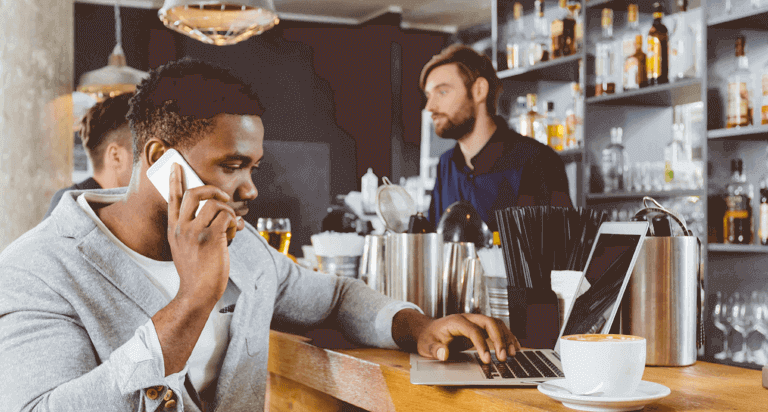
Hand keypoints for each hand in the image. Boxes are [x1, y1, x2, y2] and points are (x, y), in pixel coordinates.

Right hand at [167, 163, 236, 307]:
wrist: (197, 292)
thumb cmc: (197, 273)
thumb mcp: (186, 248)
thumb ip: (196, 230)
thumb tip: (223, 216)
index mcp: (174, 229)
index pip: (172, 199)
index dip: (175, 180)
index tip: (176, 166)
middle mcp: (182, 227)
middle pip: (194, 193)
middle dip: (212, 189)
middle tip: (223, 196)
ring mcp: (195, 231)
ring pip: (215, 204)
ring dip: (229, 211)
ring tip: (231, 225)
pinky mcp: (211, 237)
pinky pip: (227, 217)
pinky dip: (235, 223)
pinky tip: (234, 234)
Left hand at [416, 313, 519, 363]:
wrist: (428, 331)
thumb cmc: (428, 338)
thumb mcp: (427, 346)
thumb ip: (435, 350)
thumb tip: (444, 354)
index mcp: (456, 321)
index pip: (473, 330)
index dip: (481, 345)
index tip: (487, 360)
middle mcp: (468, 318)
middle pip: (489, 322)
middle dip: (499, 339)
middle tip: (503, 357)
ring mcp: (475, 322)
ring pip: (496, 324)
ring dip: (506, 338)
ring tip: (513, 354)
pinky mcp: (480, 328)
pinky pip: (497, 329)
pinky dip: (507, 337)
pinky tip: (514, 347)